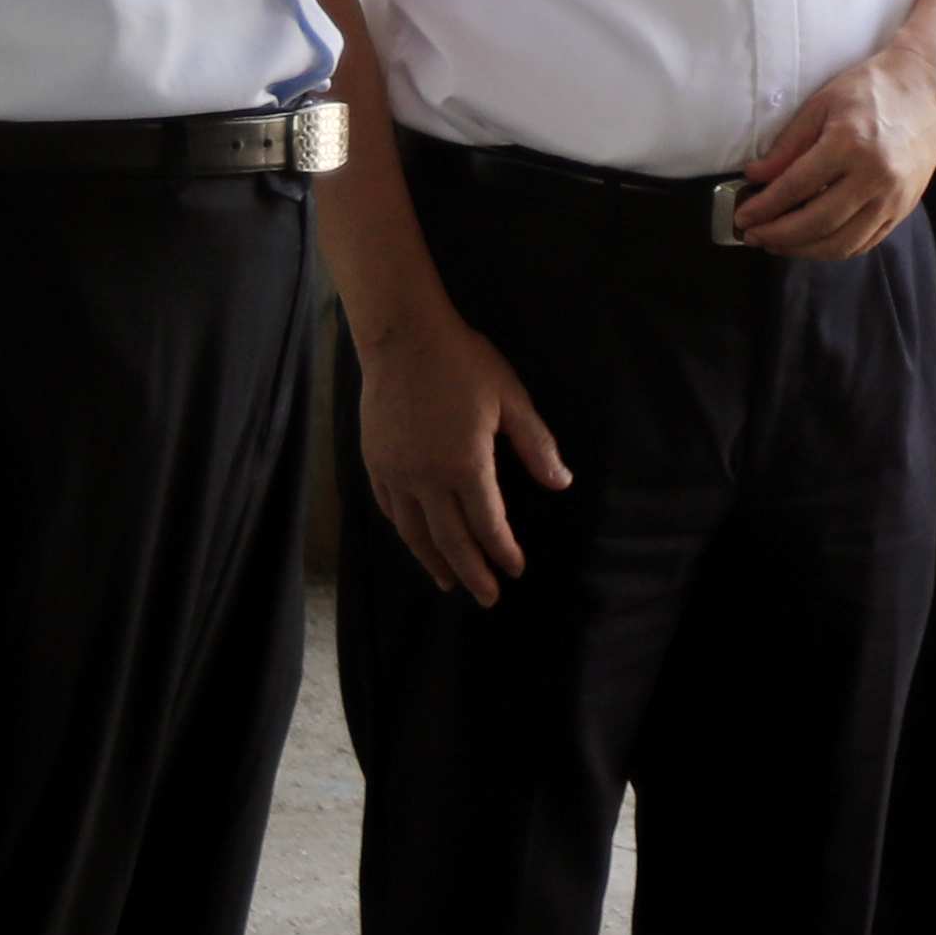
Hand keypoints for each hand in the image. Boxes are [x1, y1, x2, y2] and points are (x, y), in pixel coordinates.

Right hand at [355, 313, 570, 606]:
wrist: (402, 335)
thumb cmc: (463, 362)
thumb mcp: (511, 399)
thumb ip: (536, 445)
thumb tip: (561, 484)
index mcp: (465, 465)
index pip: (488, 524)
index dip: (503, 551)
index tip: (516, 570)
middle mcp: (426, 479)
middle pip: (450, 540)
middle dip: (472, 573)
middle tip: (487, 598)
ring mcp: (395, 472)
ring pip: (414, 532)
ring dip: (434, 561)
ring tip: (449, 583)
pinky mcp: (374, 461)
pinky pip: (390, 509)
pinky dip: (405, 531)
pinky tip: (414, 539)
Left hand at [732, 48, 935, 261]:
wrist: (928, 87)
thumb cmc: (873, 88)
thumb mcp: (822, 103)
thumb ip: (788, 144)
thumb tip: (756, 177)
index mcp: (850, 144)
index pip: (796, 187)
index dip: (765, 207)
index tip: (743, 216)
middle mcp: (875, 176)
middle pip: (816, 222)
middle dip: (778, 235)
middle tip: (753, 236)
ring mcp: (894, 197)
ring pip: (841, 243)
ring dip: (803, 250)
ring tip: (778, 244)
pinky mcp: (905, 208)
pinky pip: (865, 243)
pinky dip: (834, 249)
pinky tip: (813, 243)